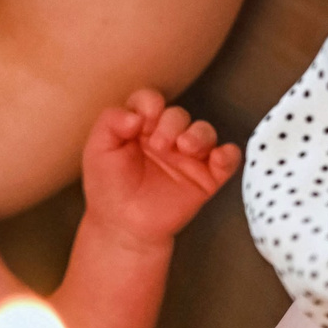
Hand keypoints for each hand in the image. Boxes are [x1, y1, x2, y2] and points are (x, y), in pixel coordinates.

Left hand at [81, 89, 240, 246]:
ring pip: (204, 132)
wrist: (123, 226)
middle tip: (158, 146)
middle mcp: (167, 137)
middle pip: (178, 114)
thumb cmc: (108, 187)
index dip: (150, 104)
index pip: (151, 101)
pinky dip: (229, 155)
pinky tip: (218, 157)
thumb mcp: (98, 150)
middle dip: (171, 124)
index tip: (143, 120)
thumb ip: (110, 123)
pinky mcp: (206, 178)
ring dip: (198, 134)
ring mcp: (188, 157)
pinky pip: (228, 159)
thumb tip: (136, 114)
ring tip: (184, 148)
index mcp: (141, 127)